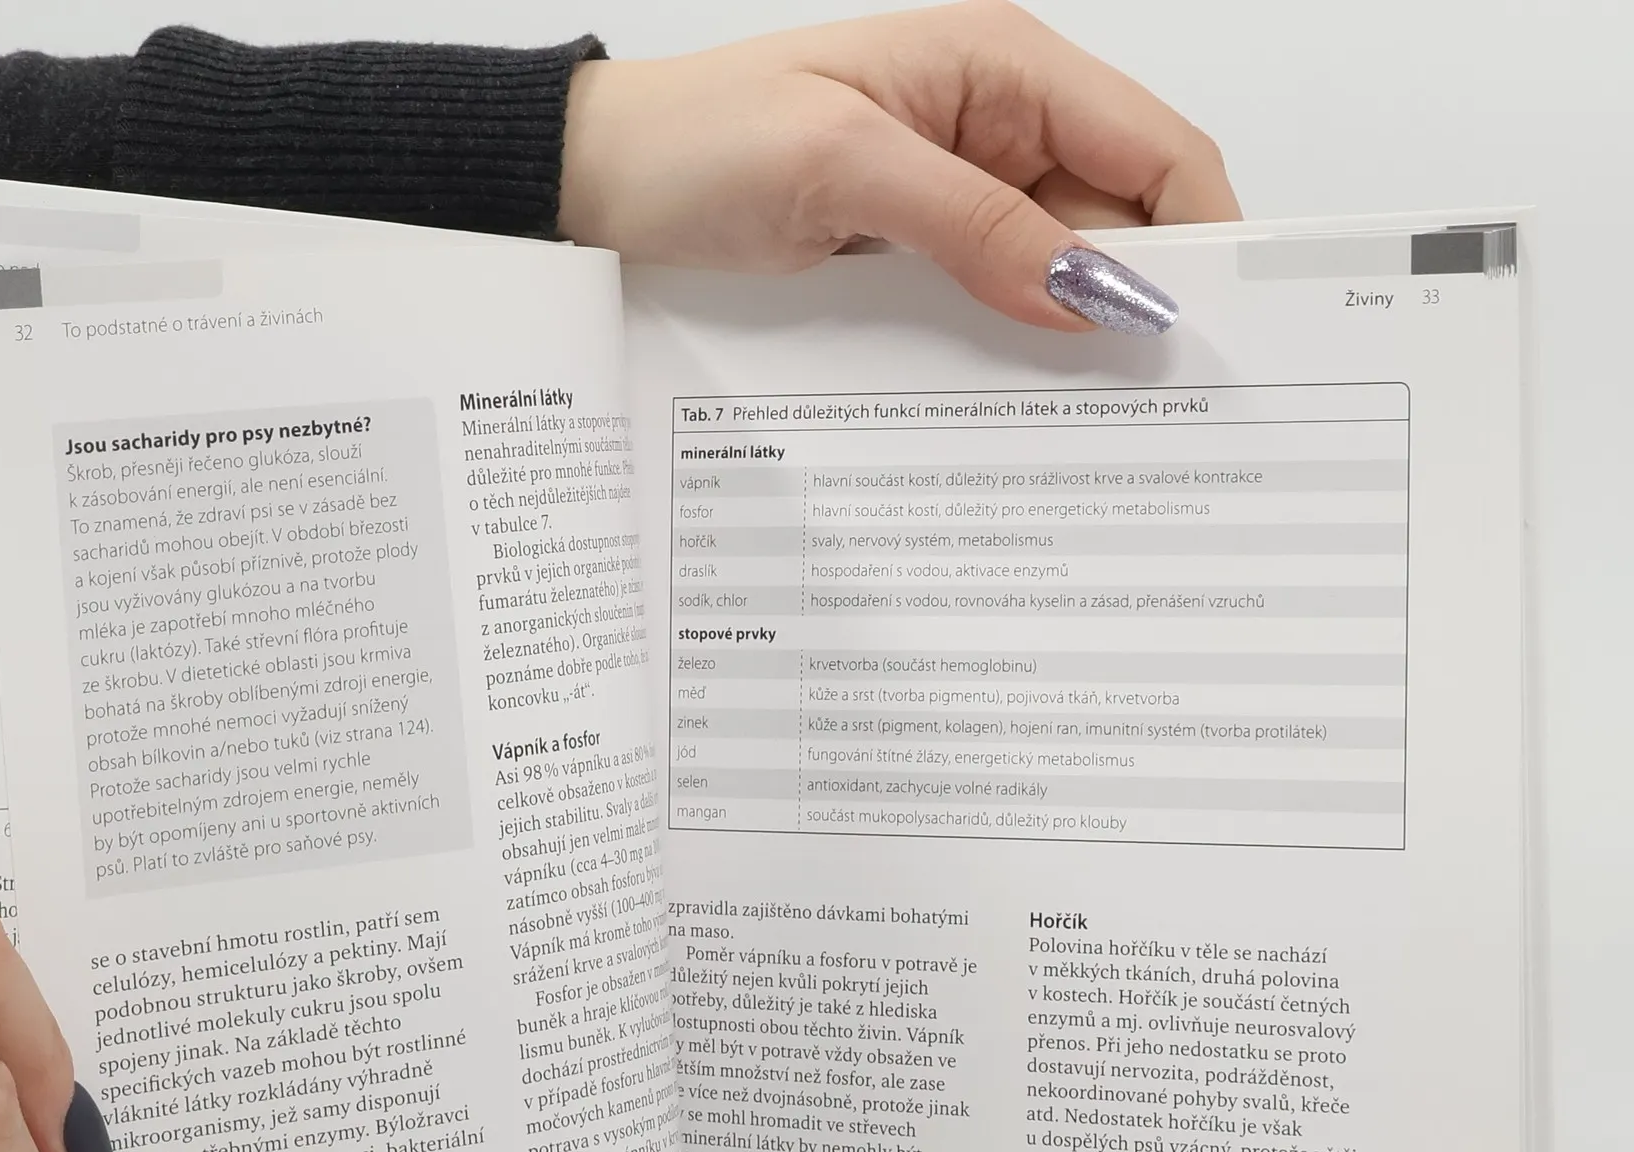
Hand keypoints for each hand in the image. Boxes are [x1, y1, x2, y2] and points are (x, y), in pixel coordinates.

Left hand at [559, 1, 1237, 332]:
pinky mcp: (924, 237)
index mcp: (1001, 65)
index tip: (1220, 329)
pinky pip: (1001, 287)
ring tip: (1110, 412)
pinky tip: (1032, 390)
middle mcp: (998, 117)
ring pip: (1065, 260)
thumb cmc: (700, 140)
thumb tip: (1090, 288)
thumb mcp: (844, 171)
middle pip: (1122, 212)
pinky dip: (1023, 334)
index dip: (1203, 232)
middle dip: (1149, 293)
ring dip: (1084, 324)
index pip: (1153, 144)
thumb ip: (975, 225)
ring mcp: (963, 182)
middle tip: (1170, 399)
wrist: (605, 177)